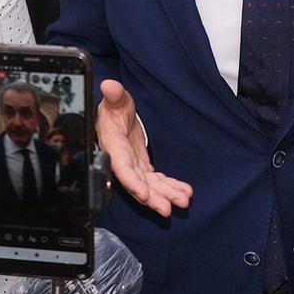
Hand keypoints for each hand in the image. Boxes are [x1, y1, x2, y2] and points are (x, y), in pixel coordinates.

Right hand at [97, 80, 191, 216]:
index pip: (121, 167)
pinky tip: (184, 192)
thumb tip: (109, 86)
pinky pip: (157, 181)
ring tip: (183, 201)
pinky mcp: (144, 167)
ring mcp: (134, 166)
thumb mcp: (113, 100)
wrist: (116, 116)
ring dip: (165, 195)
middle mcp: (123, 161)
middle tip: (167, 208)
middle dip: (152, 197)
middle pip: (137, 183)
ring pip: (149, 185)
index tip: (144, 194)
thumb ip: (113, 95)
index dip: (132, 182)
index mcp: (113, 146)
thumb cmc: (112, 108)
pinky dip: (170, 187)